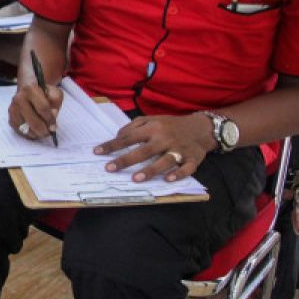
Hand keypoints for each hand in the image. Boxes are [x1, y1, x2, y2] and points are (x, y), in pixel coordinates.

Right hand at [8, 82, 62, 140]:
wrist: (27, 90)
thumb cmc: (43, 93)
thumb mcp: (54, 92)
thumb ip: (56, 102)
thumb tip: (52, 117)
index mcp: (30, 89)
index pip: (43, 108)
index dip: (50, 118)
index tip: (54, 124)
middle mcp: (19, 99)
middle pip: (34, 122)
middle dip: (44, 130)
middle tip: (49, 132)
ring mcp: (13, 110)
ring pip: (27, 129)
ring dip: (37, 133)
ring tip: (42, 131)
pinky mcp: (11, 119)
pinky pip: (21, 132)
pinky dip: (30, 134)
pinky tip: (35, 130)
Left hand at [94, 113, 214, 181]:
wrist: (201, 127)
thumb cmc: (170, 125)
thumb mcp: (151, 119)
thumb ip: (133, 126)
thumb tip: (117, 137)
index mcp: (153, 128)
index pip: (129, 137)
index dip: (112, 145)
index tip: (97, 152)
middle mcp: (165, 138)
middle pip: (144, 151)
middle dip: (126, 160)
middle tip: (110, 168)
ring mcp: (179, 149)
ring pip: (165, 160)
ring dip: (150, 170)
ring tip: (136, 179)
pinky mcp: (193, 159)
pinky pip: (187, 168)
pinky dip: (178, 174)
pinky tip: (168, 180)